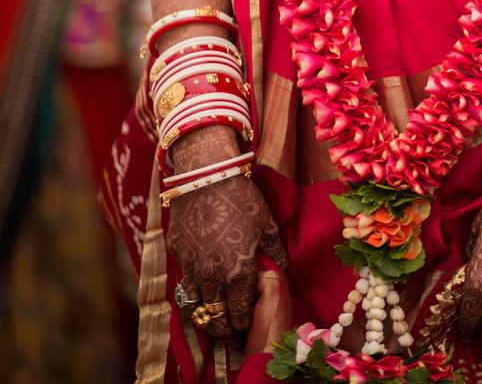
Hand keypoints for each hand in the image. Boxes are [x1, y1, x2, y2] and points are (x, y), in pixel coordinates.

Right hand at [166, 129, 286, 339]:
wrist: (207, 174)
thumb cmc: (243, 196)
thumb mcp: (267, 223)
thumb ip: (275, 250)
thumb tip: (282, 267)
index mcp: (239, 271)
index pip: (241, 311)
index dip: (244, 322)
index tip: (248, 325)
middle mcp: (213, 276)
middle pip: (217, 316)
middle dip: (226, 327)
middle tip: (231, 331)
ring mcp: (191, 267)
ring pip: (196, 305)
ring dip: (207, 313)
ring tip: (215, 315)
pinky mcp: (177, 254)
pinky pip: (184, 281)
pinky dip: (193, 290)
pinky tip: (200, 287)